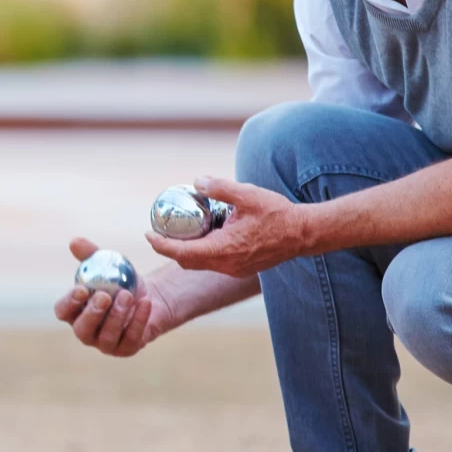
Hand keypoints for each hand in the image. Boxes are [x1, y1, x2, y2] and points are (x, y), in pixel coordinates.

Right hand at [54, 238, 173, 356]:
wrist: (148, 296)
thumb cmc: (120, 282)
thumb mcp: (106, 264)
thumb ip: (90, 254)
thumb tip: (75, 242)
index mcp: (74, 312)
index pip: (63, 311)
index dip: (69, 302)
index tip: (82, 288)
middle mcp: (86, 331)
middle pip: (82, 329)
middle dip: (93, 313)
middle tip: (105, 296)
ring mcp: (106, 344)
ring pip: (107, 337)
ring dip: (117, 316)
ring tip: (128, 295)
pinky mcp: (126, 349)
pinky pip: (131, 339)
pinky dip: (138, 320)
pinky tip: (145, 303)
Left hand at [144, 175, 308, 278]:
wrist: (304, 234)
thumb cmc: (277, 214)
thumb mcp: (247, 194)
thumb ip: (219, 187)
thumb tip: (196, 181)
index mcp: (223, 249)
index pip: (182, 252)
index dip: (161, 244)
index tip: (148, 234)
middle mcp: (226, 265)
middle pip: (187, 261)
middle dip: (169, 248)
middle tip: (159, 232)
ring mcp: (234, 270)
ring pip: (200, 264)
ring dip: (187, 250)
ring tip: (179, 232)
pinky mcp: (242, 269)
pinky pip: (214, 263)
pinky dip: (203, 252)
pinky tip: (205, 235)